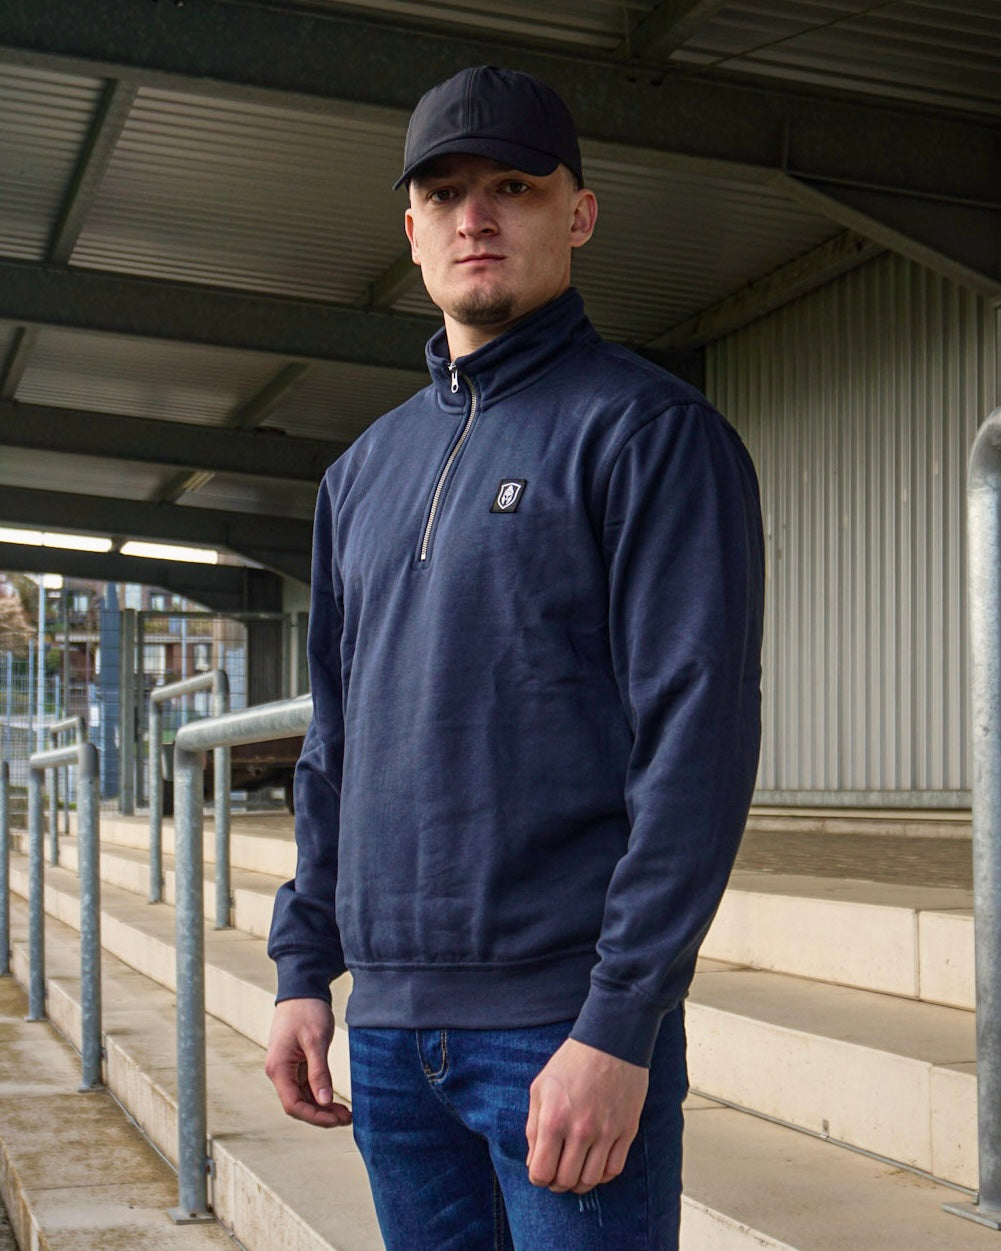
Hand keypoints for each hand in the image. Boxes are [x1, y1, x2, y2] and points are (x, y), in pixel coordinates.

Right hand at [264, 997, 351, 1127]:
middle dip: (321, 1115)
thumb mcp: (316, 1040)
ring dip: (322, 1107)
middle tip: (348, 1118)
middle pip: (298, 1105)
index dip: (315, 1116)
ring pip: (303, 1097)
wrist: (302, 989)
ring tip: (346, 1112)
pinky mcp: (295, 1063)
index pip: (293, 1105)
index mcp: (278, 1068)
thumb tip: (324, 1101)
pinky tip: (335, 1099)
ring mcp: (286, 1068)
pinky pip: (306, 1086)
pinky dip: (320, 1094)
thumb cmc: (307, 1010)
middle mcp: (279, 1072)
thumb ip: (319, 1072)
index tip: (337, 1120)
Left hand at [525, 1038, 647, 1193]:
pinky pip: (614, 1170)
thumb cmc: (571, 1062)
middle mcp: (579, 1130)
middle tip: (557, 1174)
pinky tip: (595, 1164)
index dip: (538, 1178)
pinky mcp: (626, 1131)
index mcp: (553, 1118)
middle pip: (566, 1181)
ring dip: (579, 1183)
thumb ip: (533, 1127)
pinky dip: (603, 1175)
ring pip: (591, 1180)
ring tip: (575, 1171)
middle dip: (557, 1183)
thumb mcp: (540, 1087)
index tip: (540, 1172)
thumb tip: (533, 1162)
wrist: (611, 1041)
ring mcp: (606, 1132)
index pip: (541, 1172)